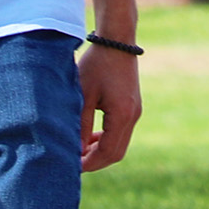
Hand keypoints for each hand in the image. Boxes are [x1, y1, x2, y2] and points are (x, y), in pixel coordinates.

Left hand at [82, 42, 143, 171]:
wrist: (117, 42)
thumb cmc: (96, 65)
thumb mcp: (83, 95)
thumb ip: (81, 125)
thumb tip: (77, 150)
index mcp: (122, 114)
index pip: (108, 151)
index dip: (90, 162)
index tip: (72, 166)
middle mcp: (133, 116)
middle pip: (116, 153)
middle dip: (96, 161)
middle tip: (75, 162)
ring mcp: (135, 113)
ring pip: (120, 145)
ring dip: (101, 151)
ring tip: (80, 151)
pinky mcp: (133, 108)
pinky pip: (121, 133)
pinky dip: (107, 140)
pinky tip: (92, 137)